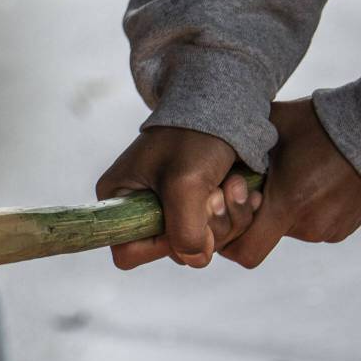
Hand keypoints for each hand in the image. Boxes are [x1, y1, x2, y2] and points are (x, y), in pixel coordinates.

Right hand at [97, 127, 259, 268]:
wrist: (226, 101)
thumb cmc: (196, 135)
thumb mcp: (186, 184)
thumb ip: (184, 230)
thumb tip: (196, 259)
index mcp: (117, 201)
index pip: (127, 251)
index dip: (158, 248)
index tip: (185, 222)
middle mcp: (138, 208)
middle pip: (168, 250)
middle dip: (200, 231)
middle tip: (217, 196)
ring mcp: (167, 207)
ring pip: (195, 242)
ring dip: (223, 221)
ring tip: (235, 186)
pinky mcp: (194, 202)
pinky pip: (213, 230)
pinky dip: (233, 215)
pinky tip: (243, 190)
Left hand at [220, 98, 360, 267]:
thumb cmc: (317, 122)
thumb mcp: (270, 127)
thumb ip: (234, 151)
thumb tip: (195, 166)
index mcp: (289, 202)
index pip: (244, 252)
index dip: (227, 238)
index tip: (227, 209)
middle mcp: (309, 225)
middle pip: (260, 241)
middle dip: (248, 223)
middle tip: (251, 192)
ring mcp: (327, 230)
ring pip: (283, 234)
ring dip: (275, 214)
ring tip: (285, 181)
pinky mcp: (341, 230)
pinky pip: (307, 230)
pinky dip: (299, 214)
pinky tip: (307, 185)